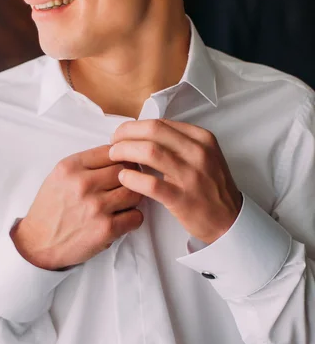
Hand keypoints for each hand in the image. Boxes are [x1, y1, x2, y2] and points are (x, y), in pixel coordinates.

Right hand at [11, 145, 142, 269]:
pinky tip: (121, 221)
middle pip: (126, 170)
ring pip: (135, 192)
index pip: (112, 151)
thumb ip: (85, 165)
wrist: (38, 244)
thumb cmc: (51, 210)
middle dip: (130, 179)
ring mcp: (96, 206)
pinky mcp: (106, 228)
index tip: (121, 168)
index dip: (121, 160)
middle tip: (125, 188)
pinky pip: (136, 217)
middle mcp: (83, 184)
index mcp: (71, 167)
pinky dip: (133, 219)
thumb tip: (118, 156)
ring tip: (123, 205)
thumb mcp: (59, 177)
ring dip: (133, 199)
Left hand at [109, 119, 242, 243]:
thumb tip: (145, 135)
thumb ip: (179, 143)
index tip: (122, 134)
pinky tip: (123, 178)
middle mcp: (198, 153)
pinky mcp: (182, 198)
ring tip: (114, 158)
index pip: (160, 123)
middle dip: (126, 134)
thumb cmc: (211, 188)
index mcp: (202, 139)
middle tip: (113, 143)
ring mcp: (191, 176)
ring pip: (150, 152)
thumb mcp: (204, 156)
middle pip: (152, 131)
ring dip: (125, 152)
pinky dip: (132, 178)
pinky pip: (150, 184)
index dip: (135, 126)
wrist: (229, 220)